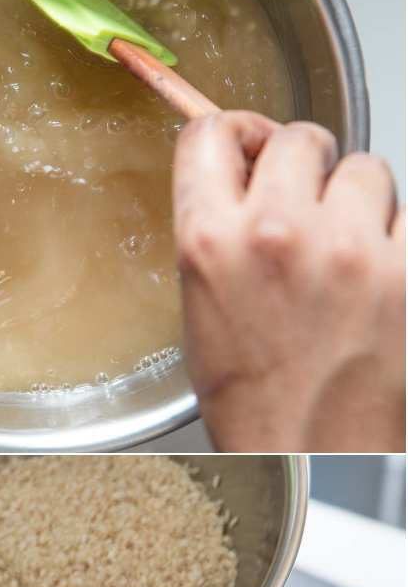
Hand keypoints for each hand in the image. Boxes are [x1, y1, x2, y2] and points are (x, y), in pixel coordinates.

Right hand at [173, 112, 404, 450]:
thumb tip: (243, 174)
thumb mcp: (198, 306)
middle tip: (301, 203)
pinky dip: (398, 237)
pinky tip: (375, 276)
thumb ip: (215, 231)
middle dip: (301, 164)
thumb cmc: (253, 396)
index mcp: (209, 242)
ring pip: (366, 168)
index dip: (231, 134)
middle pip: (299, 136)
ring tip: (343, 249)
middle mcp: (278, 233)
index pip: (211, 133)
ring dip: (357, 198)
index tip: (245, 147)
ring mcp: (351, 248)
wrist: (312, 453)